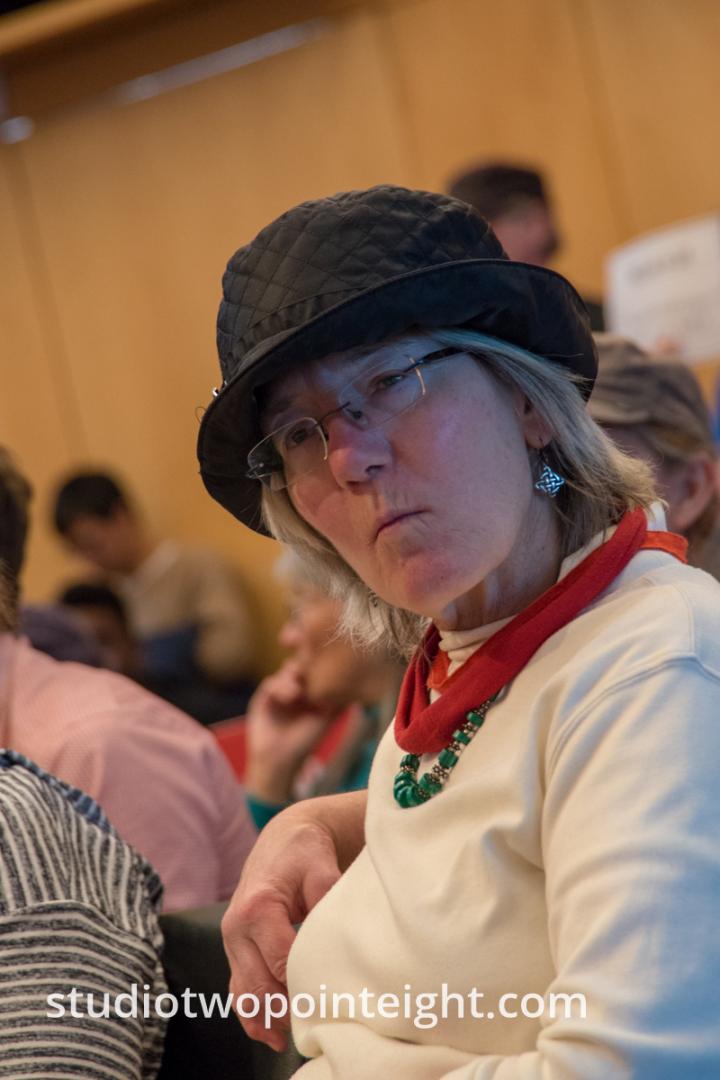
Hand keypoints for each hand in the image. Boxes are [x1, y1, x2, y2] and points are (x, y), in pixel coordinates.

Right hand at [221, 803, 341, 1049]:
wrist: (282, 840)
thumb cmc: (303, 852)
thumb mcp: (320, 866)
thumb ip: (326, 897)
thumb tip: (336, 934)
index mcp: (256, 907)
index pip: (280, 960)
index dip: (303, 983)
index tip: (327, 1001)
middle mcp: (236, 926)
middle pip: (259, 982)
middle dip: (283, 1008)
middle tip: (313, 1026)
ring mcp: (231, 939)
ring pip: (243, 990)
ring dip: (263, 1018)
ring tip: (286, 1041)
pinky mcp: (235, 947)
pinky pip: (237, 986)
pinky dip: (250, 1011)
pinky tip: (267, 1032)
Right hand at [244, 661, 336, 803]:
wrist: (280, 759)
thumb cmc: (306, 742)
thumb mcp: (325, 718)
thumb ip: (335, 699)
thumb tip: (350, 681)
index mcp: (310, 694)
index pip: (315, 671)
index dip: (319, 666)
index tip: (326, 669)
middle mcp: (294, 691)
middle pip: (300, 666)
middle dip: (306, 666)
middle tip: (311, 673)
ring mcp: (278, 693)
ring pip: (286, 671)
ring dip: (293, 676)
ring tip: (298, 691)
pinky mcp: (263, 698)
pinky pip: (270, 683)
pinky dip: (280, 686)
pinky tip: (290, 696)